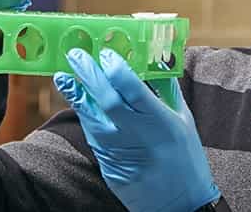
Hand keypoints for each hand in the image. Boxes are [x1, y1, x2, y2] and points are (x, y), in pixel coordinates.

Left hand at [54, 48, 219, 211]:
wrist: (180, 205)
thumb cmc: (185, 157)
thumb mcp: (184, 119)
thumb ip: (167, 88)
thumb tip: (153, 59)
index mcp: (162, 122)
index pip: (133, 90)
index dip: (116, 69)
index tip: (106, 54)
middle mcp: (139, 136)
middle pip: (108, 101)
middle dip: (89, 76)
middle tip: (75, 55)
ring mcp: (121, 154)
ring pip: (93, 120)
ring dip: (77, 96)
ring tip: (64, 77)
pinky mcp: (109, 167)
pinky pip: (94, 137)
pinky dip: (85, 117)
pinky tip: (77, 102)